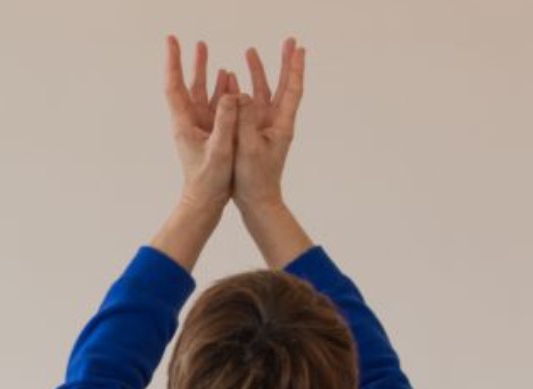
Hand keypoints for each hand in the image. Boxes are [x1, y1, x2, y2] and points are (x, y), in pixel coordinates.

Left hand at [164, 36, 239, 214]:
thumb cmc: (209, 180)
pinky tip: (227, 77)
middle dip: (188, 62)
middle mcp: (188, 121)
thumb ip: (226, 122)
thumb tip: (231, 93)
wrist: (205, 201)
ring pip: (199, 91)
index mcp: (184, 123)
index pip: (174, 86)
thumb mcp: (220, 150)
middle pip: (185, 84)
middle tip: (190, 41)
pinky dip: (219, 87)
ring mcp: (199, 126)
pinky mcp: (209, 132)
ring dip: (203, 71)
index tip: (171, 42)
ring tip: (206, 50)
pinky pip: (213, 104)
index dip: (173, 62)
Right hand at [235, 38, 304, 212]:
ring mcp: (264, 128)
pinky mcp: (252, 135)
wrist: (256, 201)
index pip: (292, 89)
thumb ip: (245, 120)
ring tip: (249, 54)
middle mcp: (275, 122)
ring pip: (262, 93)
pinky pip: (248, 107)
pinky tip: (233, 83)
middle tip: (287, 42)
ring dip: (257, 73)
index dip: (295, 68)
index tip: (298, 48)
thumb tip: (241, 93)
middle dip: (282, 63)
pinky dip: (242, 91)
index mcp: (281, 124)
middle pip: (281, 86)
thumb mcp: (249, 147)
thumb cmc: (255, 179)